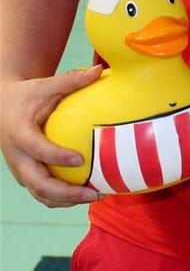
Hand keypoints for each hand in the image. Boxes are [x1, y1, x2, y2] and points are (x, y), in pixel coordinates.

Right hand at [0, 67, 104, 206]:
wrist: (3, 107)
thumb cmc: (29, 95)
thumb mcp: (46, 85)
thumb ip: (71, 80)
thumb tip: (99, 70)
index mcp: (19, 133)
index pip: (37, 149)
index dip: (56, 156)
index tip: (80, 158)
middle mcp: (17, 156)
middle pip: (37, 183)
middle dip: (65, 193)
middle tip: (94, 193)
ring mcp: (19, 169)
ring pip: (39, 193)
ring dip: (66, 200)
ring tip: (96, 196)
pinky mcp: (25, 175)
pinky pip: (42, 193)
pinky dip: (62, 199)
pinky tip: (87, 194)